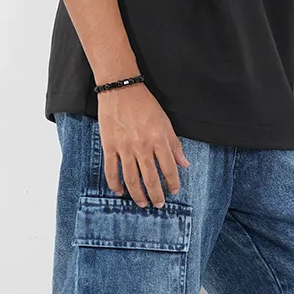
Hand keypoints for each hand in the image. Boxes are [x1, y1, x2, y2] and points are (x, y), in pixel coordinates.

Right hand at [97, 84, 189, 206]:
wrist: (120, 89)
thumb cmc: (145, 104)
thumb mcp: (165, 122)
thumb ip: (174, 144)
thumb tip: (184, 164)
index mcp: (158, 140)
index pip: (169, 169)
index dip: (173, 183)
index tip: (175, 191)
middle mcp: (142, 147)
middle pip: (150, 179)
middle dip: (156, 195)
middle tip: (159, 204)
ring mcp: (124, 148)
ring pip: (131, 179)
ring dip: (138, 195)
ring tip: (143, 204)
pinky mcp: (109, 146)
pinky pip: (111, 171)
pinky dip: (115, 184)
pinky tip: (120, 192)